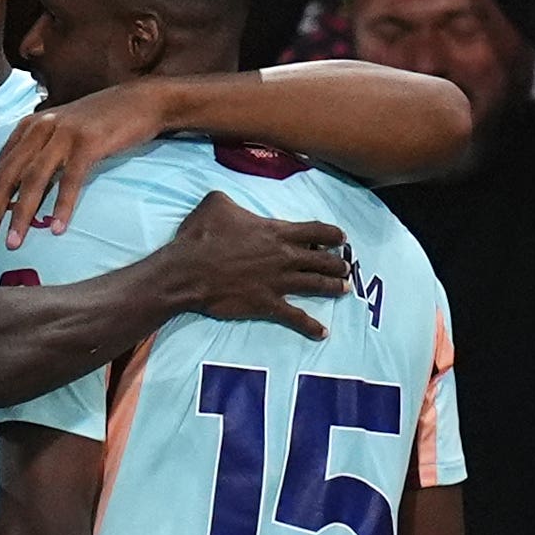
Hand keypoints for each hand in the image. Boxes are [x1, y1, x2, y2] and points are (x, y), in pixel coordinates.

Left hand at [0, 83, 193, 249]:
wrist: (141, 101)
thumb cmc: (100, 124)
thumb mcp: (59, 135)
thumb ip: (38, 158)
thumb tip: (17, 199)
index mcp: (27, 128)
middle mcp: (39, 128)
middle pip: (5, 176)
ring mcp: (63, 134)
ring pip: (33, 180)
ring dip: (21, 215)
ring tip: (14, 243)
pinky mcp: (88, 142)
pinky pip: (70, 180)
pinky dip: (62, 206)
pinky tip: (57, 228)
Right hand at [168, 191, 349, 339]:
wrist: (188, 271)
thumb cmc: (201, 236)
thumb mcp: (216, 204)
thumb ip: (232, 201)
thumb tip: (232, 202)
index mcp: (276, 231)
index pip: (315, 230)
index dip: (332, 234)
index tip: (342, 238)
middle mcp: (284, 256)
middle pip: (322, 259)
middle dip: (338, 263)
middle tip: (346, 267)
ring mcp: (278, 282)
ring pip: (316, 285)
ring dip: (333, 287)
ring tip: (344, 289)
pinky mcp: (267, 304)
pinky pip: (295, 317)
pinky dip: (311, 326)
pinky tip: (323, 333)